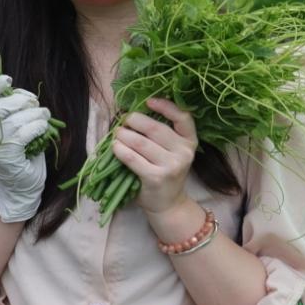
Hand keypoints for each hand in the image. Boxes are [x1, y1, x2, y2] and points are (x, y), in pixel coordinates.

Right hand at [0, 74, 53, 223]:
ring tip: (44, 115)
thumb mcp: (7, 126)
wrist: (20, 182)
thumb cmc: (16, 149)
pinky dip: (37, 127)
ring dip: (35, 114)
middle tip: (34, 103)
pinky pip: (24, 134)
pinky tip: (43, 127)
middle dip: (21, 100)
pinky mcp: (7, 156)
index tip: (7, 79)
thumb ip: (8, 108)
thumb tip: (20, 92)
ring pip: (15, 120)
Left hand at [115, 97, 199, 220]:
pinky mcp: (156, 177)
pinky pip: (132, 158)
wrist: (168, 203)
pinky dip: (120, 150)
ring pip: (141, 143)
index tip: (148, 101)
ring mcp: (172, 165)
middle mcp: (184, 152)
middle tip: (123, 122)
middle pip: (156, 128)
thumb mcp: (171, 152)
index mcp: (189, 141)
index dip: (166, 106)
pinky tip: (114, 147)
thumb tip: (133, 113)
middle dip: (134, 121)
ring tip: (116, 134)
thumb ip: (160, 135)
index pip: (183, 117)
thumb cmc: (165, 172)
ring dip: (123, 135)